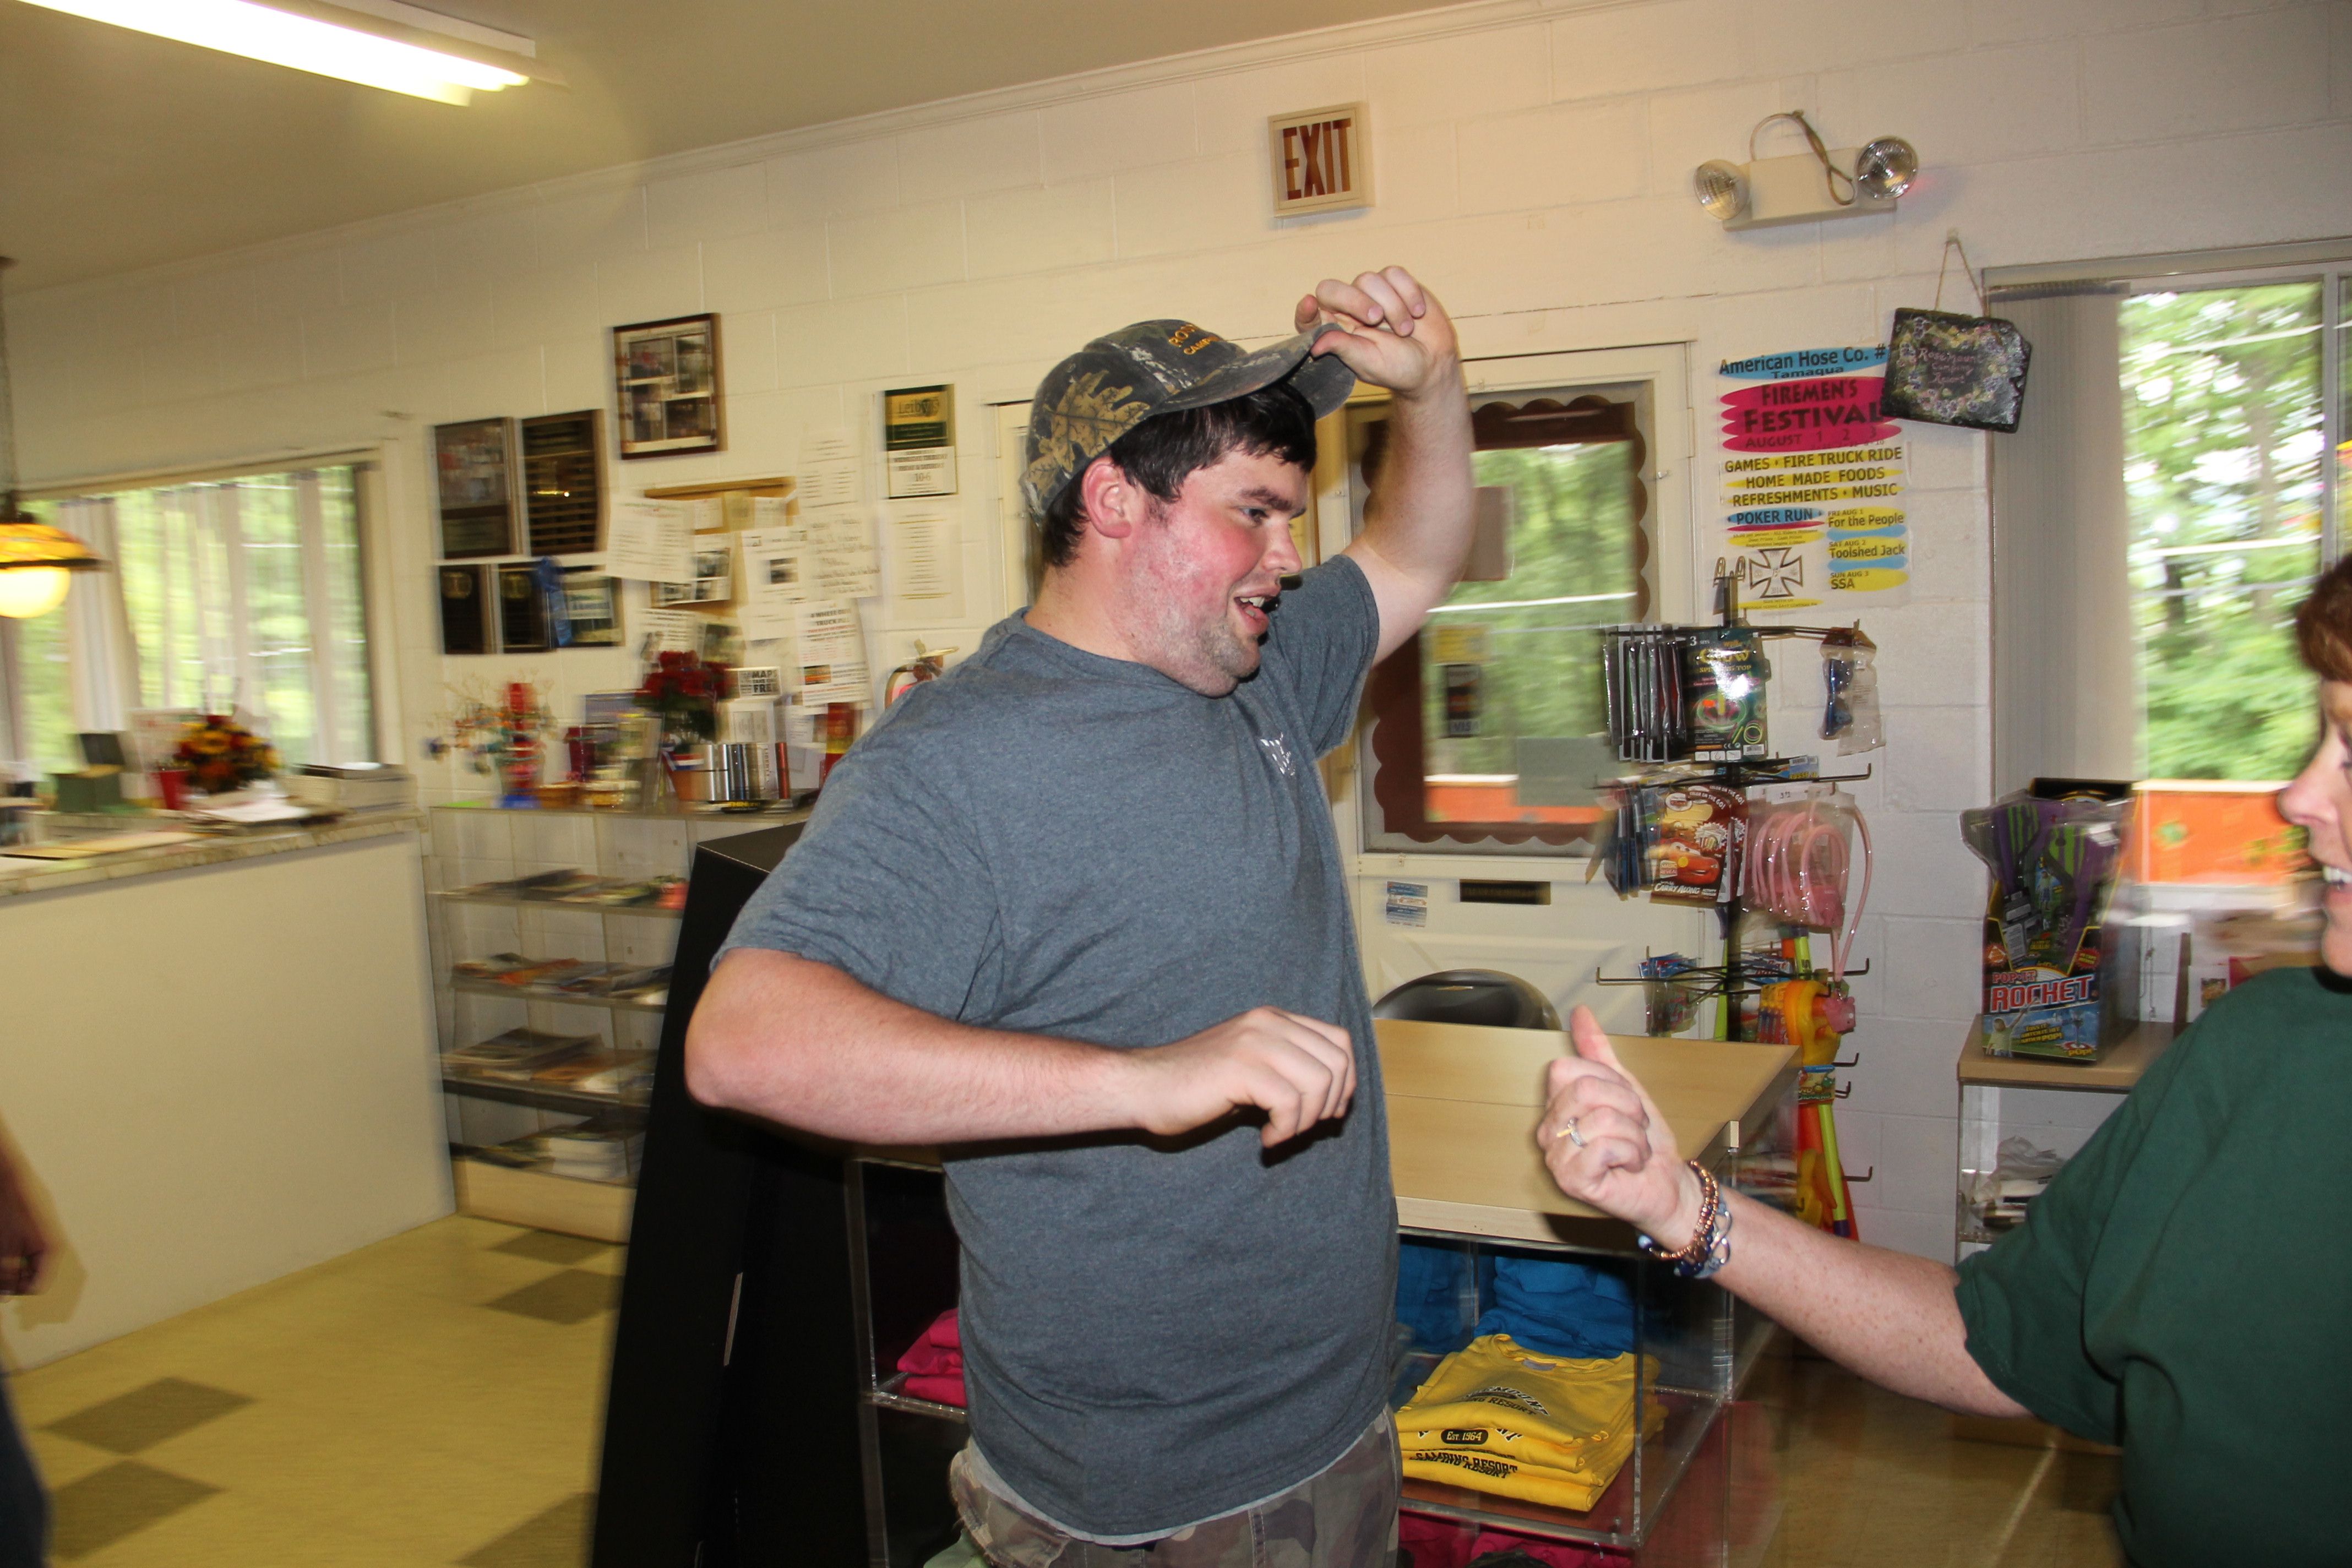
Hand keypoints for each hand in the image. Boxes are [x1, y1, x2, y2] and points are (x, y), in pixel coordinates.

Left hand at [0, 1179, 48, 1297]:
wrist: (9, 1177)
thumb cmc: (12, 1207)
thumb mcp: (6, 1247)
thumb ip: (8, 1273)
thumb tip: (7, 1295)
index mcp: (53, 1250)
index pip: (39, 1286)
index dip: (18, 1290)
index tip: (1, 1289)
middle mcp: (52, 1244)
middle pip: (33, 1274)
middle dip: (12, 1277)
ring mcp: (42, 1235)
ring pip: (25, 1262)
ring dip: (8, 1264)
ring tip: (0, 1253)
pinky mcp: (31, 1228)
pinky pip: (22, 1249)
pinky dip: (9, 1252)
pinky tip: (2, 1245)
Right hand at [1119, 1007, 1356, 1147]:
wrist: (1142, 1087)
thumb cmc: (1193, 1086)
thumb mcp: (1251, 1069)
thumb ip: (1287, 1070)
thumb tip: (1334, 1099)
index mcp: (1273, 1019)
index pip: (1339, 1040)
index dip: (1345, 1081)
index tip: (1326, 1113)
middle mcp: (1268, 1023)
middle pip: (1337, 1061)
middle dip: (1330, 1105)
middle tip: (1302, 1128)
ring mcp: (1255, 1041)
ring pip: (1319, 1081)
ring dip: (1307, 1120)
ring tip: (1281, 1133)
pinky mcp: (1241, 1067)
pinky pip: (1290, 1102)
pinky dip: (1286, 1130)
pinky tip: (1265, 1139)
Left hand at [1294, 267, 1460, 403]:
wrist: (1433, 362)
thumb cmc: (1398, 368)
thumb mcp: (1369, 363)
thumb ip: (1343, 348)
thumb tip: (1315, 345)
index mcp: (1335, 331)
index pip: (1310, 317)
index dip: (1305, 311)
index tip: (1308, 305)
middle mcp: (1347, 310)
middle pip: (1333, 289)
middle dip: (1354, 300)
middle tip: (1376, 319)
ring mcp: (1371, 294)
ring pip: (1369, 279)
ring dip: (1392, 305)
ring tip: (1405, 330)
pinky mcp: (1394, 283)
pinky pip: (1394, 274)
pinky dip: (1409, 292)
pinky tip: (1417, 312)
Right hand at [1536, 1007, 1702, 1245]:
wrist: (1666, 1184)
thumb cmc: (1643, 1141)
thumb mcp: (1625, 1088)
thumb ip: (1598, 1052)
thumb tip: (1580, 1012)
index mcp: (1555, 1105)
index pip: (1566, 1068)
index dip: (1608, 1081)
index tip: (1625, 1103)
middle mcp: (1548, 1130)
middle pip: (1585, 1089)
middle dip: (1627, 1106)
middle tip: (1634, 1128)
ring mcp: (1556, 1157)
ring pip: (1602, 1118)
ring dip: (1634, 1134)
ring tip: (1633, 1150)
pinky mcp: (1572, 1180)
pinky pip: (1607, 1147)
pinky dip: (1632, 1154)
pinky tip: (1628, 1166)